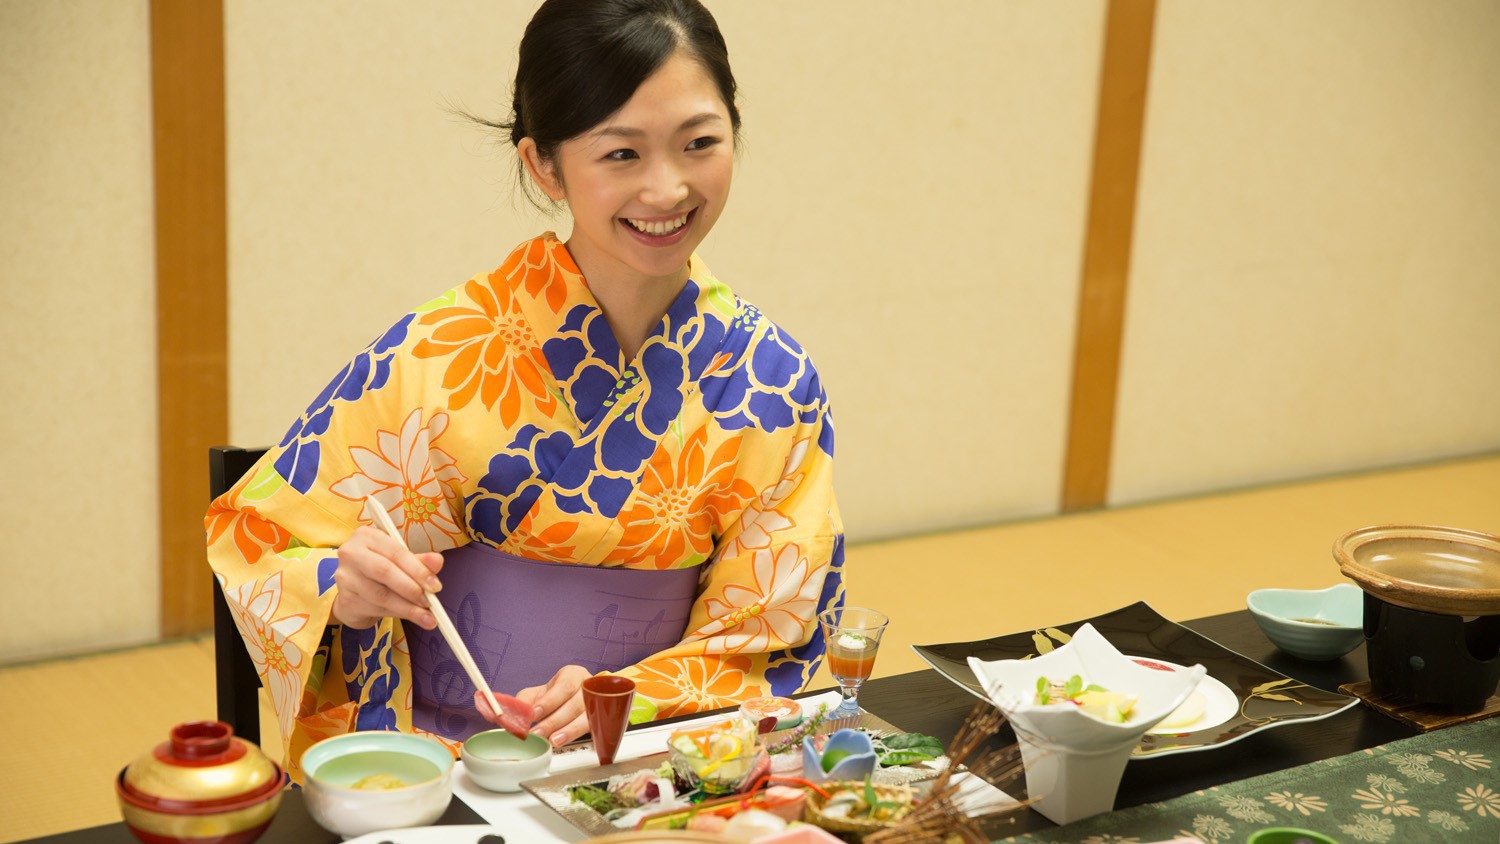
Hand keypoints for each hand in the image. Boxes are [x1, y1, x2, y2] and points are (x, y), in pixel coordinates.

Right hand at [330, 526, 444, 629]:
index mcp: (367, 536)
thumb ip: (418, 561)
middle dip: (412, 588)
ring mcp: (345, 578)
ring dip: (407, 607)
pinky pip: (376, 608)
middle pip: (385, 571)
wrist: (354, 593)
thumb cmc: (379, 571)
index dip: (418, 570)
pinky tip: (411, 617)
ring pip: (381, 594)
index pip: (396, 552)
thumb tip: (437, 561)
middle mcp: (351, 553)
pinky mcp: (345, 600)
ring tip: (426, 616)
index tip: (436, 586)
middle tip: (430, 602)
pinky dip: (397, 614)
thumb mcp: (399, 562)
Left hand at [516, 665, 591, 747]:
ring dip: (568, 731)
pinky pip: (592, 728)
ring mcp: (598, 703)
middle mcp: (588, 687)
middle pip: (574, 704)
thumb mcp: (538, 693)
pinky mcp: (601, 719)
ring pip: (586, 717)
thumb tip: (511, 714)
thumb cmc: (555, 696)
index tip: (534, 714)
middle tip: (537, 733)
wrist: (576, 699)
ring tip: (552, 741)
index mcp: (572, 675)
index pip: (563, 687)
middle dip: (554, 721)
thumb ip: (525, 701)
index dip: (549, 701)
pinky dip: (578, 735)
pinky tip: (566, 742)